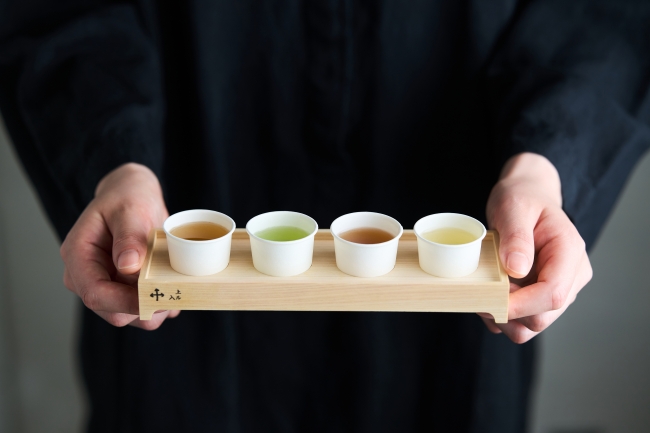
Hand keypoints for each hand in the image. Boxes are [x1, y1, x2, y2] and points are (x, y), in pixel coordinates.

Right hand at [60, 163, 179, 329]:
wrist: (134, 196)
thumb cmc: (128, 197)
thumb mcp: (131, 209)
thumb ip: (129, 237)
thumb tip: (127, 267)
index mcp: (77, 255)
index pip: (94, 293)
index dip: (125, 302)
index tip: (156, 296)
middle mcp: (84, 276)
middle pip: (112, 312)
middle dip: (144, 307)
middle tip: (174, 290)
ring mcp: (102, 285)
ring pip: (128, 316)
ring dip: (154, 307)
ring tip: (175, 284)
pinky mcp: (120, 291)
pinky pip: (139, 310)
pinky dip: (158, 303)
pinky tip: (172, 285)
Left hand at [482, 153, 592, 342]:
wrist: (527, 196)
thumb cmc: (521, 198)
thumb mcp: (513, 208)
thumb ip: (516, 237)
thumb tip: (517, 270)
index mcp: (569, 252)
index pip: (552, 293)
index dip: (520, 304)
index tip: (489, 300)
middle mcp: (573, 274)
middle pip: (544, 316)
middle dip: (509, 312)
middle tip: (480, 290)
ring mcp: (562, 287)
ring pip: (534, 323)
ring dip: (505, 317)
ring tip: (484, 292)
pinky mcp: (545, 294)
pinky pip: (526, 319)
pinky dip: (505, 316)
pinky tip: (489, 295)